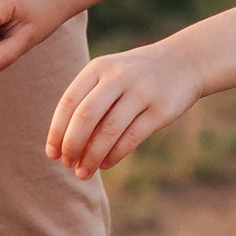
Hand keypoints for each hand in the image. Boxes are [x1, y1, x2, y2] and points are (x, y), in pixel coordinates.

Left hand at [45, 37, 203, 177]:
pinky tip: (105, 164)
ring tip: (83, 173)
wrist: (184, 62)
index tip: (52, 154)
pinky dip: (114, 155)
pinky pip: (131, 137)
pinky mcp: (160, 110)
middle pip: (85, 116)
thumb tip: (64, 146)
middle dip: (72, 145)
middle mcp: (118, 77)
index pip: (68, 102)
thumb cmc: (135, 77)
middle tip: (66, 165)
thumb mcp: (109, 77)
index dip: (57, 131)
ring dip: (92, 156)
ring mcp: (141, 92)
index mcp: (98, 68)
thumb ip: (88, 103)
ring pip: (108, 130)